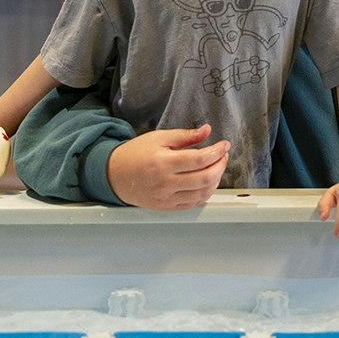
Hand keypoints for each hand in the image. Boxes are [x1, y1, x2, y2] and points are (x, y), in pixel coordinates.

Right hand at [106, 124, 228, 210]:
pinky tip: (208, 182)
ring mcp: (166, 198)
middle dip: (220, 165)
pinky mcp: (166, 207)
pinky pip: (193, 204)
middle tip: (223, 155)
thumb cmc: (135, 154)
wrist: (114, 175)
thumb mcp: (159, 137)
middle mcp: (165, 183)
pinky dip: (205, 193)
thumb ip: (185, 135)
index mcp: (163, 163)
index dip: (217, 152)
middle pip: (204, 178)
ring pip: (202, 193)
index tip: (225, 145)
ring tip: (217, 167)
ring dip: (216, 180)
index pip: (199, 160)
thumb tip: (207, 130)